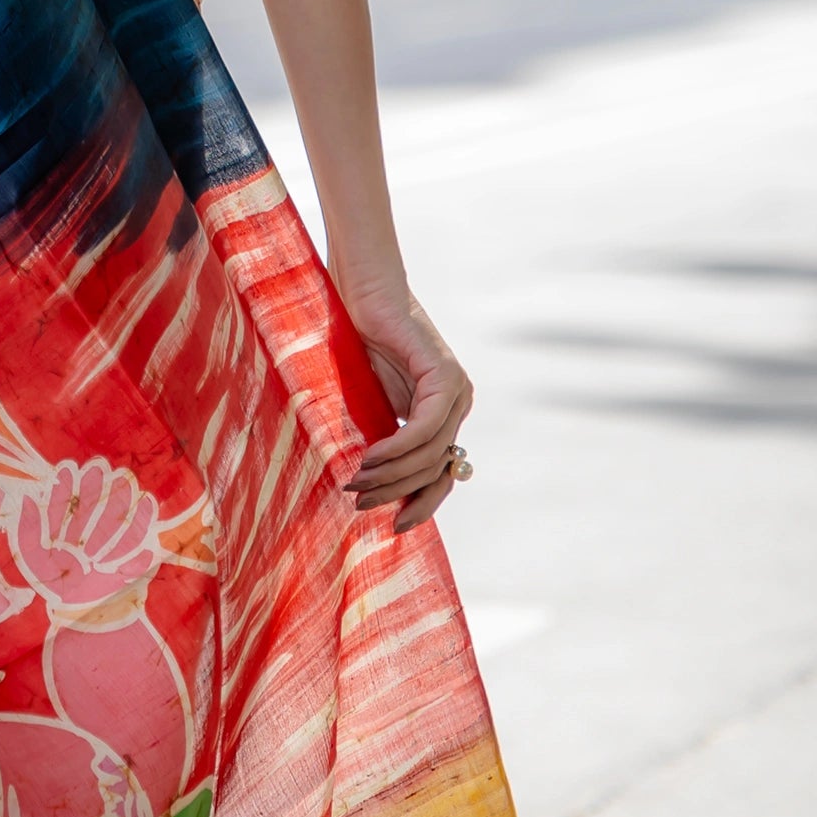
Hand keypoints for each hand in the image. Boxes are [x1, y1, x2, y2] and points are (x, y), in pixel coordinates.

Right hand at [344, 287, 473, 533]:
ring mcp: (456, 388)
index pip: (443, 473)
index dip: (422, 503)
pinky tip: (371, 457)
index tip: (394, 527)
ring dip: (391, 474)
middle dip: (397, 492)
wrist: (360, 290)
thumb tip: (375, 488)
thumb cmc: (358, 339)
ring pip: (430, 452)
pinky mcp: (444, 375)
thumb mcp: (373, 401)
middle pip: (436, 468)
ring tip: (356, 481)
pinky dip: (396, 448)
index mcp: (446, 412)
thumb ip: (385, 436)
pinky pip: (425, 427)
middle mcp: (459, 402)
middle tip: (359, 501)